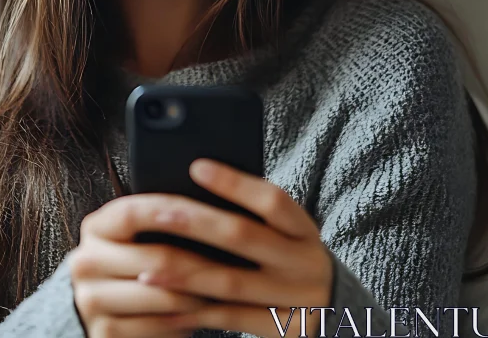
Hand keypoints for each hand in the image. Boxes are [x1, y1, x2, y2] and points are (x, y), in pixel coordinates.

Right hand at [69, 194, 220, 337]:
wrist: (99, 312)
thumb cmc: (131, 267)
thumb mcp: (133, 239)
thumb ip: (157, 223)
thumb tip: (210, 210)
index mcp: (95, 228)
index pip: (133, 212)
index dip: (170, 210)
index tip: (206, 211)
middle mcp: (85, 261)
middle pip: (155, 257)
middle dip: (201, 262)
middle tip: (235, 264)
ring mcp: (90, 300)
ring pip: (162, 296)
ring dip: (199, 296)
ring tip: (224, 292)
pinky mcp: (103, 333)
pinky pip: (157, 326)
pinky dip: (184, 323)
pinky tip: (199, 316)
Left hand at [112, 158, 333, 337]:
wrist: (340, 312)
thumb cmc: (293, 259)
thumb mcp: (289, 234)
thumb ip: (255, 215)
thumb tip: (197, 182)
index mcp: (303, 230)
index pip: (272, 200)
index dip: (234, 183)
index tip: (196, 166)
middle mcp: (303, 262)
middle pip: (243, 237)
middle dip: (195, 223)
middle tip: (157, 212)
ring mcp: (295, 299)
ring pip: (231, 283)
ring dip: (185, 274)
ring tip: (146, 269)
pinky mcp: (283, 331)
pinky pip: (232, 319)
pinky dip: (197, 313)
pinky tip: (167, 308)